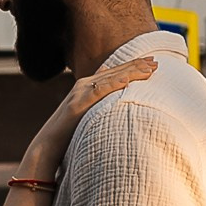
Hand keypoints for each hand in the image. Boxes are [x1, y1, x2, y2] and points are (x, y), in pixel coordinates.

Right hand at [25, 54, 155, 177]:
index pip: (114, 72)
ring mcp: (80, 93)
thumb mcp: (87, 113)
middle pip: (115, 71)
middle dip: (136, 65)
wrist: (48, 144)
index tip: (151, 61)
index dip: (132, 65)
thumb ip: (98, 102)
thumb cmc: (69, 132)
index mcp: (87, 86)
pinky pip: (99, 91)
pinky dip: (113, 84)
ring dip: (130, 72)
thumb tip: (112, 97)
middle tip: (156, 61)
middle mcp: (84, 85)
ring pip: (110, 78)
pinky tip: (127, 81)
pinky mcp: (78, 104)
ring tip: (148, 68)